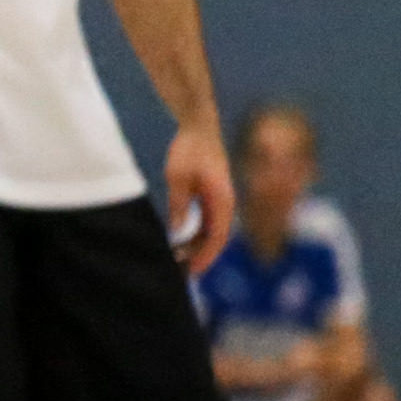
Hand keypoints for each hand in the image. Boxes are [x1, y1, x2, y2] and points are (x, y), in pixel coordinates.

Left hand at [165, 121, 233, 275]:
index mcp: (222, 200)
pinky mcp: (211, 196)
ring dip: (196, 246)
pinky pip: (205, 222)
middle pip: (215, 239)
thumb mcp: (178, 176)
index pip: (218, 237)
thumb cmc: (189, 149)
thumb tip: (176, 230)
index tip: (193, 271)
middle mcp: (225, 203)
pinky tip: (178, 242)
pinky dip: (194, 234)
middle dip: (200, 257)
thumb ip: (179, 203)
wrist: (198, 127)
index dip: (206, 256)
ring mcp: (219, 200)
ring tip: (176, 260)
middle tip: (180, 273)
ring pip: (210, 232)